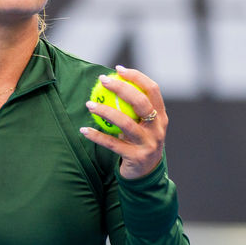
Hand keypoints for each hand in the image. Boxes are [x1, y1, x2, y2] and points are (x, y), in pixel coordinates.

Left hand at [81, 65, 166, 180]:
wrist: (146, 174)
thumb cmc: (139, 142)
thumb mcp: (143, 125)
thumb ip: (134, 108)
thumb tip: (111, 81)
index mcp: (161, 116)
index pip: (152, 90)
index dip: (137, 77)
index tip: (118, 69)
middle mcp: (157, 128)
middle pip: (141, 103)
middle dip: (122, 88)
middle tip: (103, 81)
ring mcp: (148, 144)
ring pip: (125, 123)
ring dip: (105, 111)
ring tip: (89, 104)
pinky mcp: (136, 157)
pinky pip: (112, 144)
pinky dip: (97, 136)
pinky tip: (84, 130)